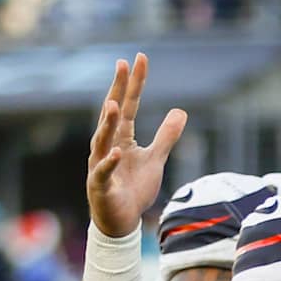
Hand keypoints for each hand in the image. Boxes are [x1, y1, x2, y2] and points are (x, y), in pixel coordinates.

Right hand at [87, 53, 186, 237]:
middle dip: (117, 89)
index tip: (138, 59)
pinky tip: (118, 151)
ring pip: (102, 139)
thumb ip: (166, 136)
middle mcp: (107, 146)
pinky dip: (110, 161)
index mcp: (121, 137)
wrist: (121, 222)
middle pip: (112, 114)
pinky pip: (103, 171)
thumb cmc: (134, 189)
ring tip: (116, 103)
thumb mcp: (155, 159)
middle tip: (122, 64)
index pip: (128, 105)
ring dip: (108, 122)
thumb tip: (181, 111)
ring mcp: (100, 164)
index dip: (133, 83)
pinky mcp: (100, 185)